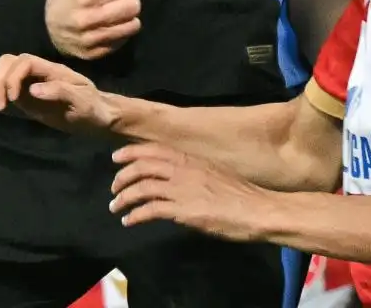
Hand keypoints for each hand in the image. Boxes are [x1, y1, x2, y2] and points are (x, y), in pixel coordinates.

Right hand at [0, 53, 121, 134]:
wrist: (98, 118)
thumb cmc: (93, 109)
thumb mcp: (82, 102)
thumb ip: (60, 92)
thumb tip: (32, 89)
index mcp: (52, 70)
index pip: (24, 62)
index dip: (13, 78)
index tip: (13, 101)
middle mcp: (38, 72)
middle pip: (8, 62)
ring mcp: (30, 83)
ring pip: (2, 71)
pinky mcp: (25, 97)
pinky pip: (3, 87)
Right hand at [45, 0, 140, 58]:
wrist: (46, 27)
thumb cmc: (67, 0)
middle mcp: (84, 19)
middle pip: (126, 9)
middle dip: (133, 4)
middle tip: (133, 3)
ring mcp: (88, 39)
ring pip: (126, 28)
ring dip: (132, 21)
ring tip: (130, 17)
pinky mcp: (91, 54)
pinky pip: (118, 43)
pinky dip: (123, 35)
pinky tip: (119, 28)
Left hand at [109, 142, 273, 242]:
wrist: (256, 210)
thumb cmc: (240, 194)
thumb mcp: (213, 174)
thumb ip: (193, 173)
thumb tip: (176, 180)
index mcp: (190, 158)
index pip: (153, 149)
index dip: (131, 152)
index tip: (116, 158)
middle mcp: (183, 169)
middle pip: (142, 166)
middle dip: (122, 176)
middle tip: (114, 189)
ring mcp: (182, 189)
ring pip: (141, 187)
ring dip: (124, 197)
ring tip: (116, 207)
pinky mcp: (182, 210)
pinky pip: (150, 209)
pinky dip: (135, 215)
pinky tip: (129, 221)